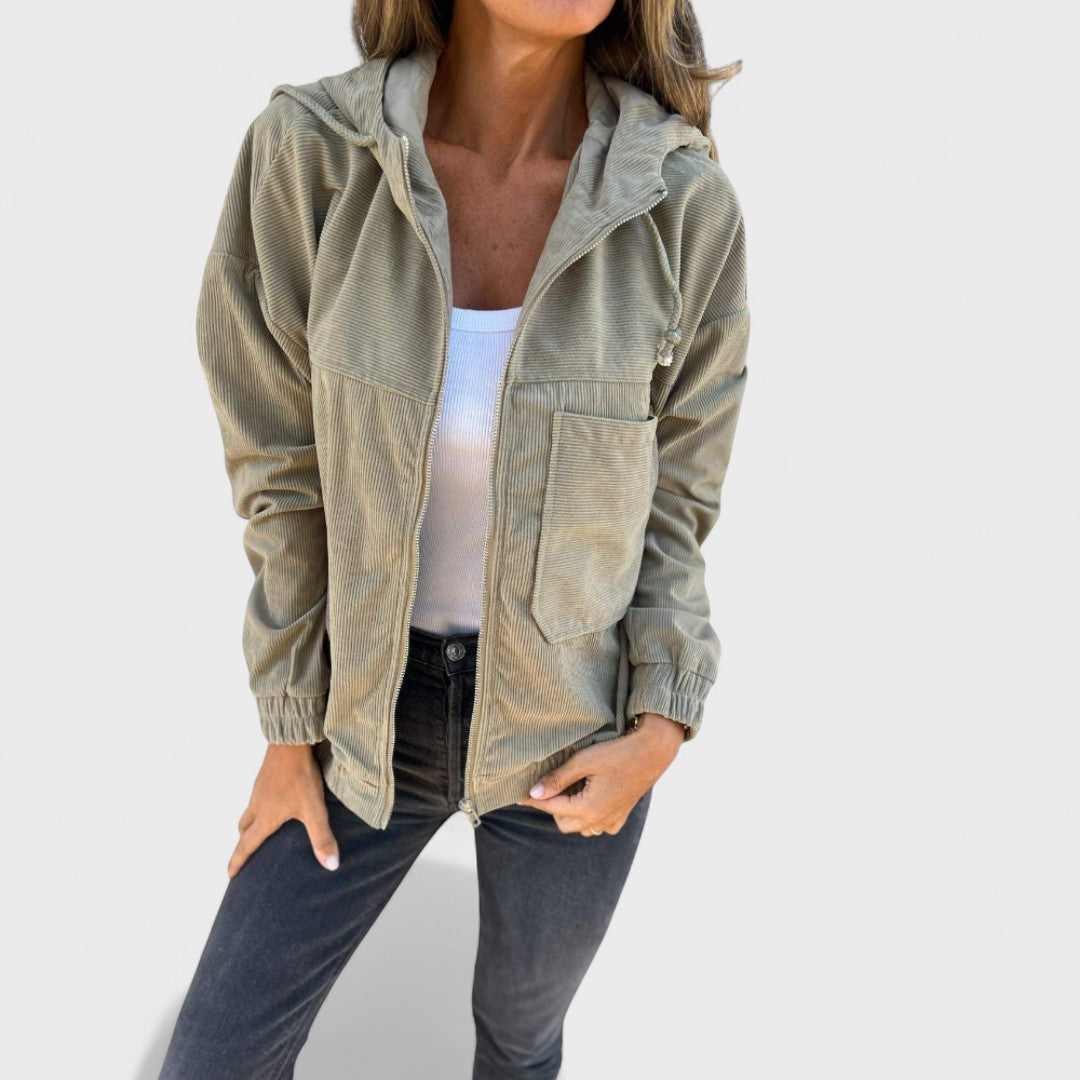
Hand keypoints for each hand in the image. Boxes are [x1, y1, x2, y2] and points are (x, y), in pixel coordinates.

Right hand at [229, 743, 339, 877]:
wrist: (290, 742)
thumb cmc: (300, 777)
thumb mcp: (314, 810)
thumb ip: (322, 837)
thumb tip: (331, 866)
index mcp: (265, 818)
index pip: (247, 845)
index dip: (238, 861)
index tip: (230, 875)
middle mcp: (257, 805)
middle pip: (244, 829)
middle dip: (243, 843)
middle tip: (244, 854)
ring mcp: (259, 790)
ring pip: (248, 812)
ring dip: (249, 825)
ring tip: (259, 832)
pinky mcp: (265, 777)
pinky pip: (256, 799)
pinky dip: (258, 809)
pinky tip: (273, 804)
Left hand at [516, 712, 685, 834]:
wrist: (653, 751)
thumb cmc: (617, 752)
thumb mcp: (583, 761)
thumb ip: (557, 778)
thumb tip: (534, 793)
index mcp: (588, 809)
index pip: (550, 807)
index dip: (533, 800)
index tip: (518, 794)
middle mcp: (599, 821)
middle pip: (563, 822)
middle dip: (552, 807)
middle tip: (547, 787)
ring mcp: (612, 820)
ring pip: (580, 826)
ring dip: (570, 813)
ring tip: (568, 790)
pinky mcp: (622, 815)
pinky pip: (599, 826)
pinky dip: (589, 816)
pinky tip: (589, 798)